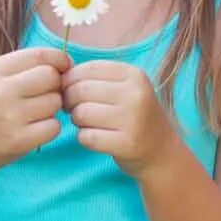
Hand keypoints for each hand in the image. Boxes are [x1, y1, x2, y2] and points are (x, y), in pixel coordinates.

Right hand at [0, 47, 68, 168]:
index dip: (59, 59)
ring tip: (36, 112)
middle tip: (45, 93)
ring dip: (53, 107)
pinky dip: (50, 127)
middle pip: (50, 76)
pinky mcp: (19, 141)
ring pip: (55, 102)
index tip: (63, 66)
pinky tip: (36, 128)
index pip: (39, 55)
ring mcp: (9, 118)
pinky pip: (54, 126)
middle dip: (55, 84)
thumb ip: (26, 65)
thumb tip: (66, 62)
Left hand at [61, 59, 175, 176]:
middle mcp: (136, 94)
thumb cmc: (134, 116)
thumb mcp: (125, 89)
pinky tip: (93, 137)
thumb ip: (96, 78)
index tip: (70, 91)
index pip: (88, 68)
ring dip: (76, 120)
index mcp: (134, 75)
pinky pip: (87, 137)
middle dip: (69, 100)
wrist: (161, 152)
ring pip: (81, 113)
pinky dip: (83, 138)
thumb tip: (58, 76)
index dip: (70, 80)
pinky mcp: (127, 144)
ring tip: (85, 123)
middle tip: (73, 109)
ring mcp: (133, 120)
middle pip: (81, 90)